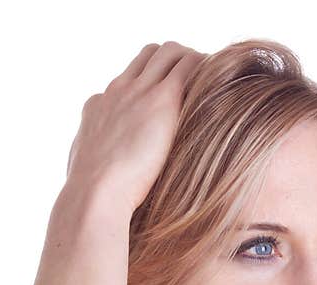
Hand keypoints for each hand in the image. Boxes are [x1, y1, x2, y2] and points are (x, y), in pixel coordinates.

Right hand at [65, 40, 206, 213]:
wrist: (95, 195)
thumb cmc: (97, 200)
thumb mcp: (92, 177)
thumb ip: (104, 170)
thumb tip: (115, 187)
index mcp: (98, 109)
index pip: (126, 82)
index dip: (150, 86)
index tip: (169, 104)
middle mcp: (117, 92)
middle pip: (148, 56)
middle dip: (174, 64)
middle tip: (198, 87)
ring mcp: (138, 92)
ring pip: (169, 52)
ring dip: (192, 63)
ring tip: (214, 85)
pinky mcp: (162, 99)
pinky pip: (190, 65)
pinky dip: (207, 69)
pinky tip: (223, 87)